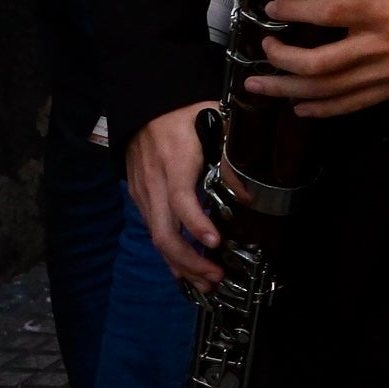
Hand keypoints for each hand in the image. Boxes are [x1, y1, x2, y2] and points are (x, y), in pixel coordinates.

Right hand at [126, 103, 224, 288]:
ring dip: (179, 263)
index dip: (196, 223)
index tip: (215, 241)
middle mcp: (153, 182)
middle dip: (189, 260)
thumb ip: (230, 158)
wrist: (146, 105)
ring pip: (156, 237)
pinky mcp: (139, 197)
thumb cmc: (186, 113)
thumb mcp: (216, 123)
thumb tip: (249, 197)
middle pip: (163, 231)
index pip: (180, 199)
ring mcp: (142, 192)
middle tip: (216, 277)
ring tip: (206, 282)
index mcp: (173, 162)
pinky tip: (187, 266)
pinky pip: (153, 230)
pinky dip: (170, 252)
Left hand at [245, 0, 388, 116]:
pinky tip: (300, 108)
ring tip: (259, 86)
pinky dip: (320, 110)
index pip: (327, 12)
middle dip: (280, 60)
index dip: (294, 10)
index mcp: (381, 12)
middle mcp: (375, 47)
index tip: (273, 8)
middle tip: (265, 51)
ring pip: (324, 91)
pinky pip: (348, 106)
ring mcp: (381, 74)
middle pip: (315, 63)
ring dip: (286, 91)